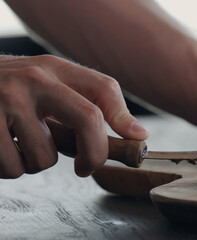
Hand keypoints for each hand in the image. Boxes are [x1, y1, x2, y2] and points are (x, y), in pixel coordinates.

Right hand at [0, 55, 147, 177]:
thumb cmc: (8, 94)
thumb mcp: (45, 88)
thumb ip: (82, 106)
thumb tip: (136, 134)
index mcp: (54, 69)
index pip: (104, 88)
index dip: (124, 118)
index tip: (135, 141)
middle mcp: (34, 79)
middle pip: (88, 119)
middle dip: (94, 153)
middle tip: (85, 167)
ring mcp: (6, 99)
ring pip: (45, 157)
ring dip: (36, 163)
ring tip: (20, 144)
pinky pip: (14, 168)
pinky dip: (10, 168)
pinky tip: (2, 148)